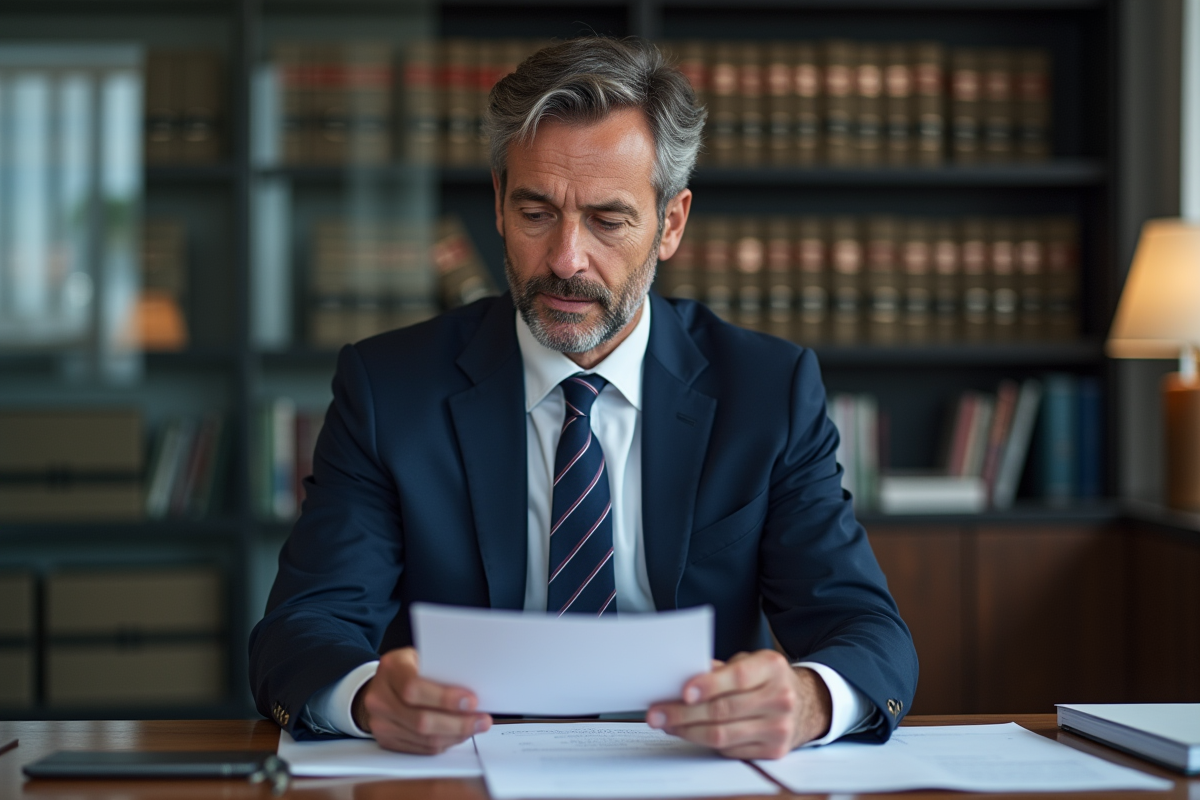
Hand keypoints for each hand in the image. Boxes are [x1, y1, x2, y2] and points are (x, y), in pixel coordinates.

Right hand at [352, 647, 491, 753]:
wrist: (380, 686)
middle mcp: (379, 698)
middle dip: (457, 723)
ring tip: (475, 727)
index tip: (471, 700)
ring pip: (424, 738)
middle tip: (481, 720)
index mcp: (391, 669)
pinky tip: (458, 735)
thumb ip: (440, 669)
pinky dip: (444, 743)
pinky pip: (421, 748)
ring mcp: (380, 722)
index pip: (414, 688)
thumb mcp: (421, 657)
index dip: (444, 698)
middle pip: (420, 720)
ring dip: (455, 735)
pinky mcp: (387, 741)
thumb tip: (472, 687)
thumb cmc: (407, 668)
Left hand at [645, 650, 831, 759]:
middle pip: (723, 710)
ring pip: (723, 735)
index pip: (736, 677)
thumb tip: (680, 676)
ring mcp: (779, 727)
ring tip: (666, 725)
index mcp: (772, 667)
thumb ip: (720, 669)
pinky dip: (704, 742)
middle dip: (683, 713)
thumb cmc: (768, 679)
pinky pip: (730, 750)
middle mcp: (779, 698)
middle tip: (656, 713)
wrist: (807, 704)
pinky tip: (687, 733)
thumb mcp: (750, 662)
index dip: (708, 685)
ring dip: (687, 731)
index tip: (682, 691)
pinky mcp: (773, 751)